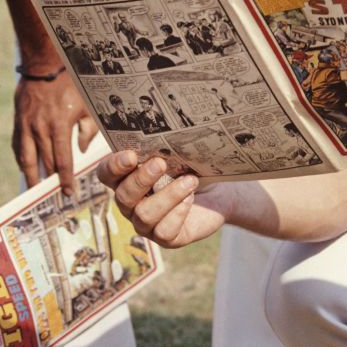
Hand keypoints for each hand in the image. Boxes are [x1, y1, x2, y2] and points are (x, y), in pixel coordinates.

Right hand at [14, 71, 98, 191]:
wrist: (45, 64)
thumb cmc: (71, 83)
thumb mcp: (87, 104)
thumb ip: (87, 129)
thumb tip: (81, 150)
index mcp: (59, 125)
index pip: (62, 160)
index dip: (66, 179)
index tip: (69, 192)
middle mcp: (40, 129)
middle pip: (45, 163)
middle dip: (51, 181)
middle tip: (55, 196)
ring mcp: (26, 126)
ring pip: (28, 160)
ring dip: (33, 177)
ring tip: (37, 190)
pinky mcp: (19, 122)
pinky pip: (18, 148)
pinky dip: (22, 161)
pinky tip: (26, 168)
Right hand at [98, 152, 226, 248]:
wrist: (217, 191)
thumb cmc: (192, 167)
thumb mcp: (180, 154)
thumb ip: (167, 146)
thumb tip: (167, 132)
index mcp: (127, 178)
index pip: (107, 174)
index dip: (114, 166)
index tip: (132, 155)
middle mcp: (132, 203)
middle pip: (124, 196)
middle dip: (141, 180)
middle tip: (160, 164)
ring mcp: (146, 223)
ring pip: (144, 215)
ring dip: (168, 195)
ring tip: (190, 180)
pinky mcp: (166, 237)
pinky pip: (164, 231)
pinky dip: (178, 212)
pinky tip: (190, 198)